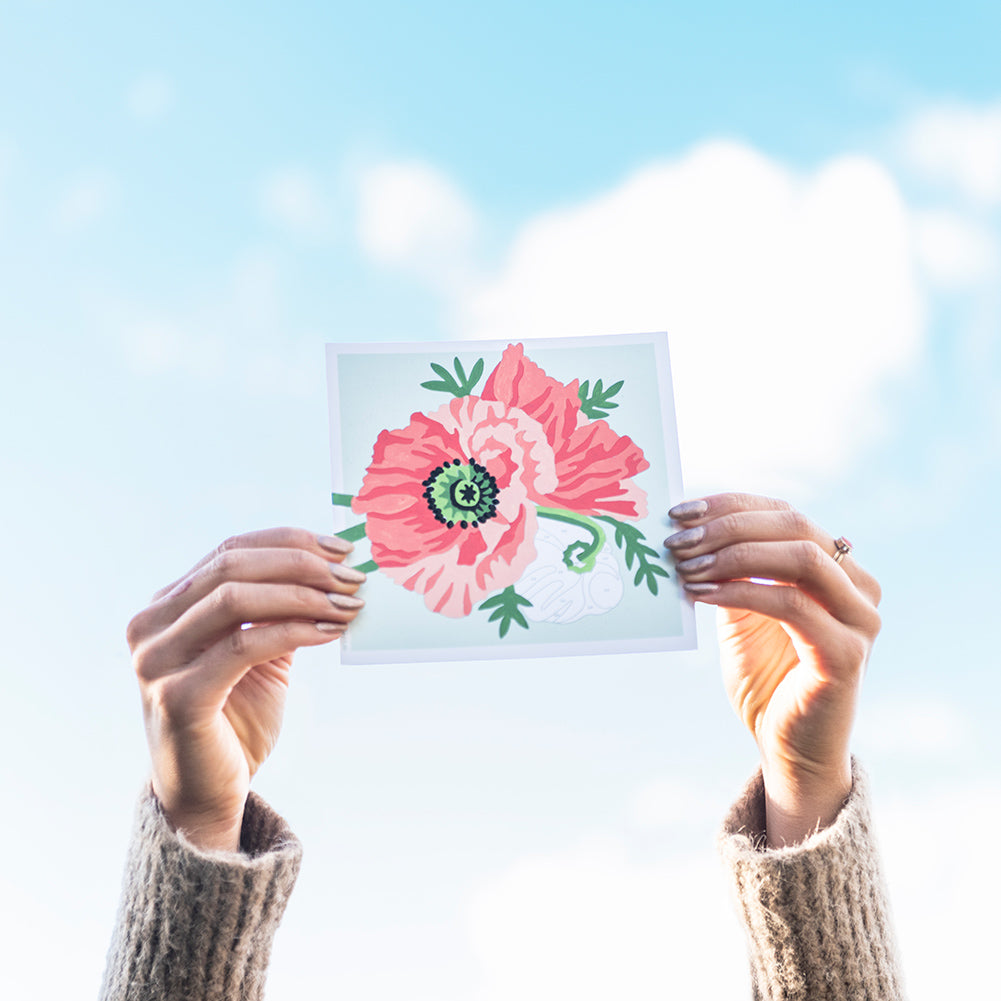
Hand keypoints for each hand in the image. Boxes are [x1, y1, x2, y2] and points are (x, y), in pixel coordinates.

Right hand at [126, 528, 365, 850]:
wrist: (205, 795)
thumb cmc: (235, 720)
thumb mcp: (259, 654)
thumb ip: (279, 611)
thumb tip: (335, 571)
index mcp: (166, 607)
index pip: (231, 549)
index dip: (290, 542)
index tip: (342, 548)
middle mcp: (150, 627)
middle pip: (232, 566)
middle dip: (301, 564)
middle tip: (352, 577)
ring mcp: (156, 661)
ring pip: (234, 600)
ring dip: (302, 594)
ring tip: (347, 602)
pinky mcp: (176, 696)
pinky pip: (243, 647)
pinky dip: (293, 631)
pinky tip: (329, 633)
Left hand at [665, 493, 880, 846]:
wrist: (788, 748)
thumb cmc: (765, 678)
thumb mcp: (742, 613)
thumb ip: (731, 571)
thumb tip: (688, 529)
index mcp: (837, 568)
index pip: (784, 513)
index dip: (731, 505)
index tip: (681, 510)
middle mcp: (858, 586)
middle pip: (795, 526)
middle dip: (728, 526)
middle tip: (677, 539)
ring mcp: (860, 620)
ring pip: (801, 558)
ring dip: (734, 555)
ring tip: (686, 565)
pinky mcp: (847, 654)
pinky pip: (792, 605)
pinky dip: (742, 591)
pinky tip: (701, 594)